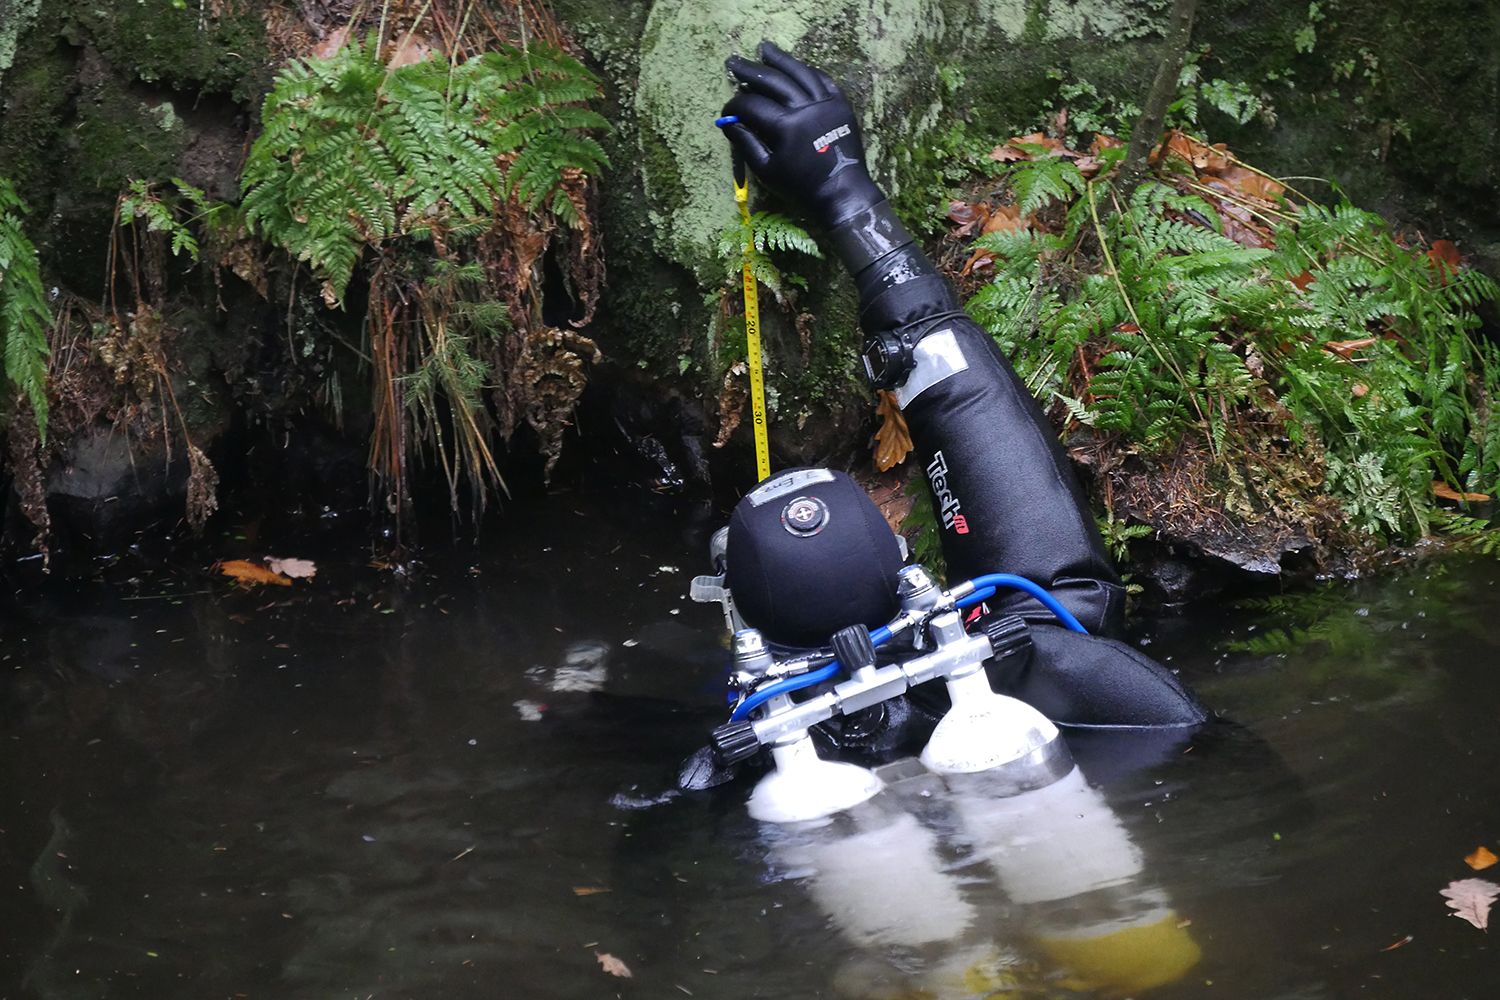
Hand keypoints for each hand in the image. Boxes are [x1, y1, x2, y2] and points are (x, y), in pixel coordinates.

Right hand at [722, 42, 883, 226]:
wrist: (842, 192)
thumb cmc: (801, 187)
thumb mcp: (767, 171)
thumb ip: (746, 144)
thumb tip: (728, 123)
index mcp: (786, 126)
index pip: (753, 105)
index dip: (736, 104)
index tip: (727, 108)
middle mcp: (806, 108)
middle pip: (773, 80)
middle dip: (750, 71)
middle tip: (734, 62)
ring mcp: (825, 103)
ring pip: (799, 73)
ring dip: (780, 60)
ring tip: (764, 49)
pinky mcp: (841, 104)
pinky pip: (822, 80)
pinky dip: (807, 71)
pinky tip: (795, 66)